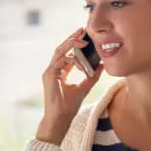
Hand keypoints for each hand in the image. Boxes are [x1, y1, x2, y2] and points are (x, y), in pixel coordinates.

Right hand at [37, 28, 103, 144]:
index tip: (84, 36)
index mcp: (60, 71)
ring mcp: (49, 72)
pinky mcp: (48, 76)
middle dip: (72, 38)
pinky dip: (71, 60)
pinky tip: (80, 63)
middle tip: (82, 30)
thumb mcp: (84, 88)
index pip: (67, 53)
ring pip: (59, 51)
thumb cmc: (69, 106)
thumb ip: (91, 77)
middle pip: (62, 48)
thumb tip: (101, 66)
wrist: (61, 119)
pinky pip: (59, 61)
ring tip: (83, 42)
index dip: (75, 43)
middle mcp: (53, 69)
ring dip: (71, 45)